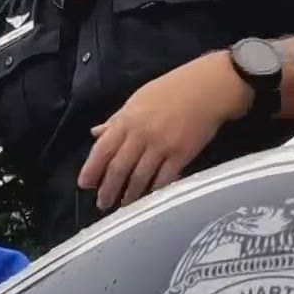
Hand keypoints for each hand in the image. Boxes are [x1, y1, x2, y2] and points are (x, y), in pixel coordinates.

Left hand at [81, 51, 253, 209]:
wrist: (209, 87)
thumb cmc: (173, 90)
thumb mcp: (139, 99)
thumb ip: (117, 120)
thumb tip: (96, 133)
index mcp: (127, 120)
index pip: (103, 149)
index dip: (92, 169)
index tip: (84, 184)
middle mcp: (141, 134)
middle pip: (118, 168)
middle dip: (108, 189)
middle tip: (102, 203)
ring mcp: (161, 145)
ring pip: (139, 177)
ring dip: (129, 195)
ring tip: (123, 206)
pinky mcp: (181, 154)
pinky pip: (164, 178)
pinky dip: (154, 190)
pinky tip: (148, 199)